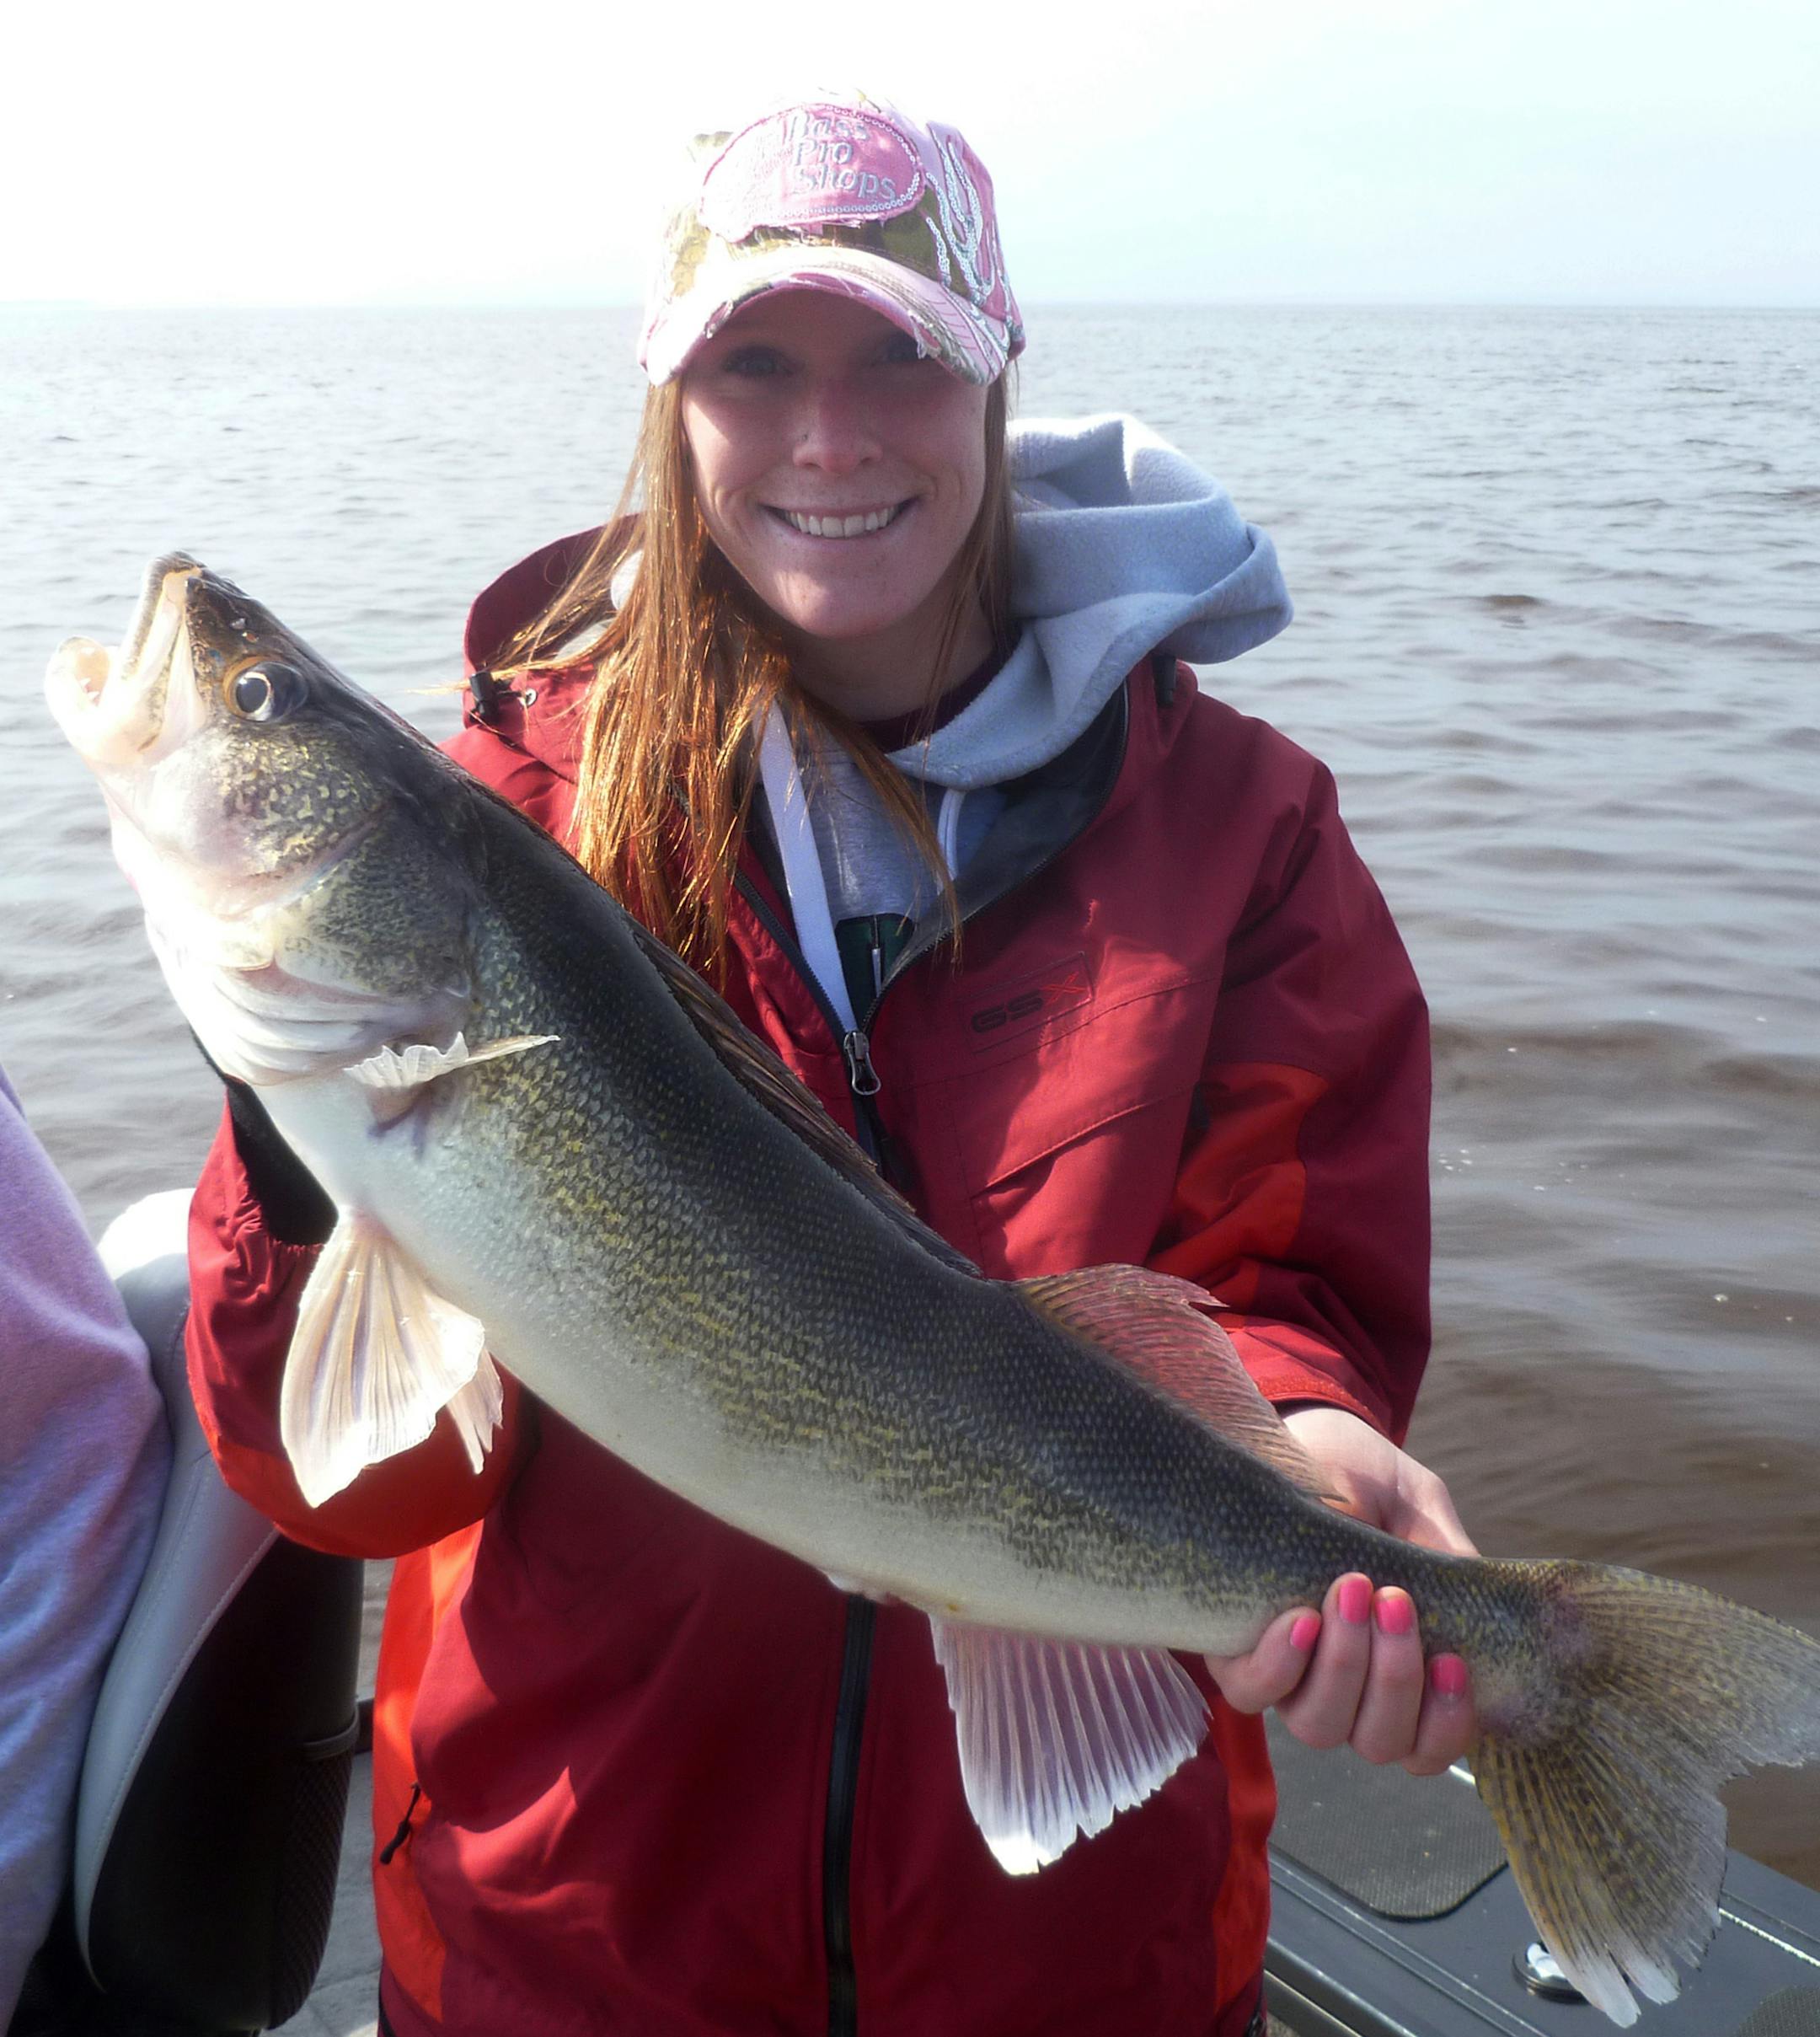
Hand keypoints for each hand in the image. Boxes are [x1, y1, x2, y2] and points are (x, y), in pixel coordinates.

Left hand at [1204, 1407, 1478, 1776]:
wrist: (1305, 1437)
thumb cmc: (1369, 1480)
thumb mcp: (1422, 1512)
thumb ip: (1450, 1562)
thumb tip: (1481, 1609)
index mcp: (1400, 1669)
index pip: (1427, 1746)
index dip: (1447, 1726)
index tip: (1452, 1662)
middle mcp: (1347, 1686)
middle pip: (1377, 1741)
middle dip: (1395, 1679)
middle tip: (1395, 1599)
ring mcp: (1291, 1672)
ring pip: (1319, 1726)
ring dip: (1345, 1666)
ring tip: (1352, 1590)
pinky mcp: (1234, 1645)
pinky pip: (1252, 1692)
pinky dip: (1280, 1665)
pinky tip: (1300, 1619)